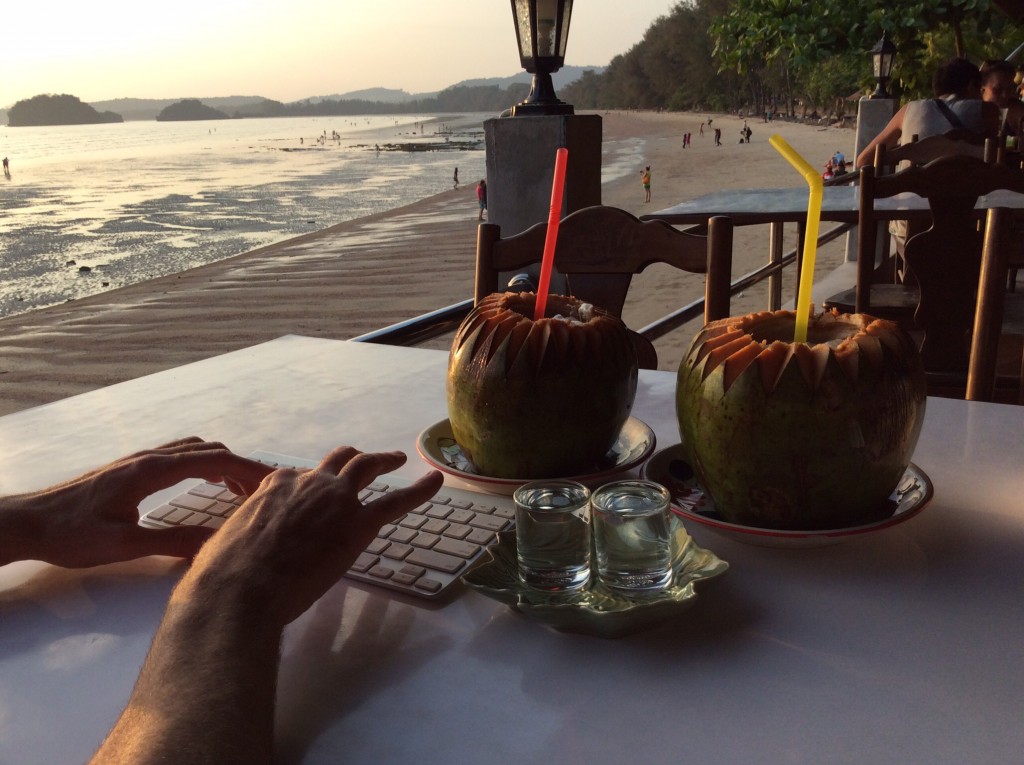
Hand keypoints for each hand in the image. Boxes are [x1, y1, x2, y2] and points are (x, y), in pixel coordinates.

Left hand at [1, 437, 272, 567]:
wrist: (29, 523)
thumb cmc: (72, 536)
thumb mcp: (126, 544)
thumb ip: (175, 541)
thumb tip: (219, 541)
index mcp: (153, 470)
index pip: (215, 461)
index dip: (249, 470)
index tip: (275, 482)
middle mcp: (150, 457)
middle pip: (210, 450)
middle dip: (243, 466)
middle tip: (266, 490)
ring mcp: (140, 460)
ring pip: (194, 449)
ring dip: (223, 463)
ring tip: (242, 488)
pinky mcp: (132, 468)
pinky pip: (181, 455)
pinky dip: (205, 463)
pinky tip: (206, 482)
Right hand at [179, 447, 443, 627]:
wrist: (238, 590)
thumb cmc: (222, 578)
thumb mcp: (221, 547)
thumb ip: (234, 545)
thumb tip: (221, 565)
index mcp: (273, 487)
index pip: (295, 478)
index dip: (306, 488)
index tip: (309, 498)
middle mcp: (306, 483)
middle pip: (335, 461)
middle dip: (351, 459)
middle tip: (366, 461)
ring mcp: (334, 499)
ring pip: (366, 467)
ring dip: (383, 460)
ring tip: (396, 459)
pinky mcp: (357, 524)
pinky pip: (396, 501)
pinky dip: (419, 490)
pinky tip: (435, 482)